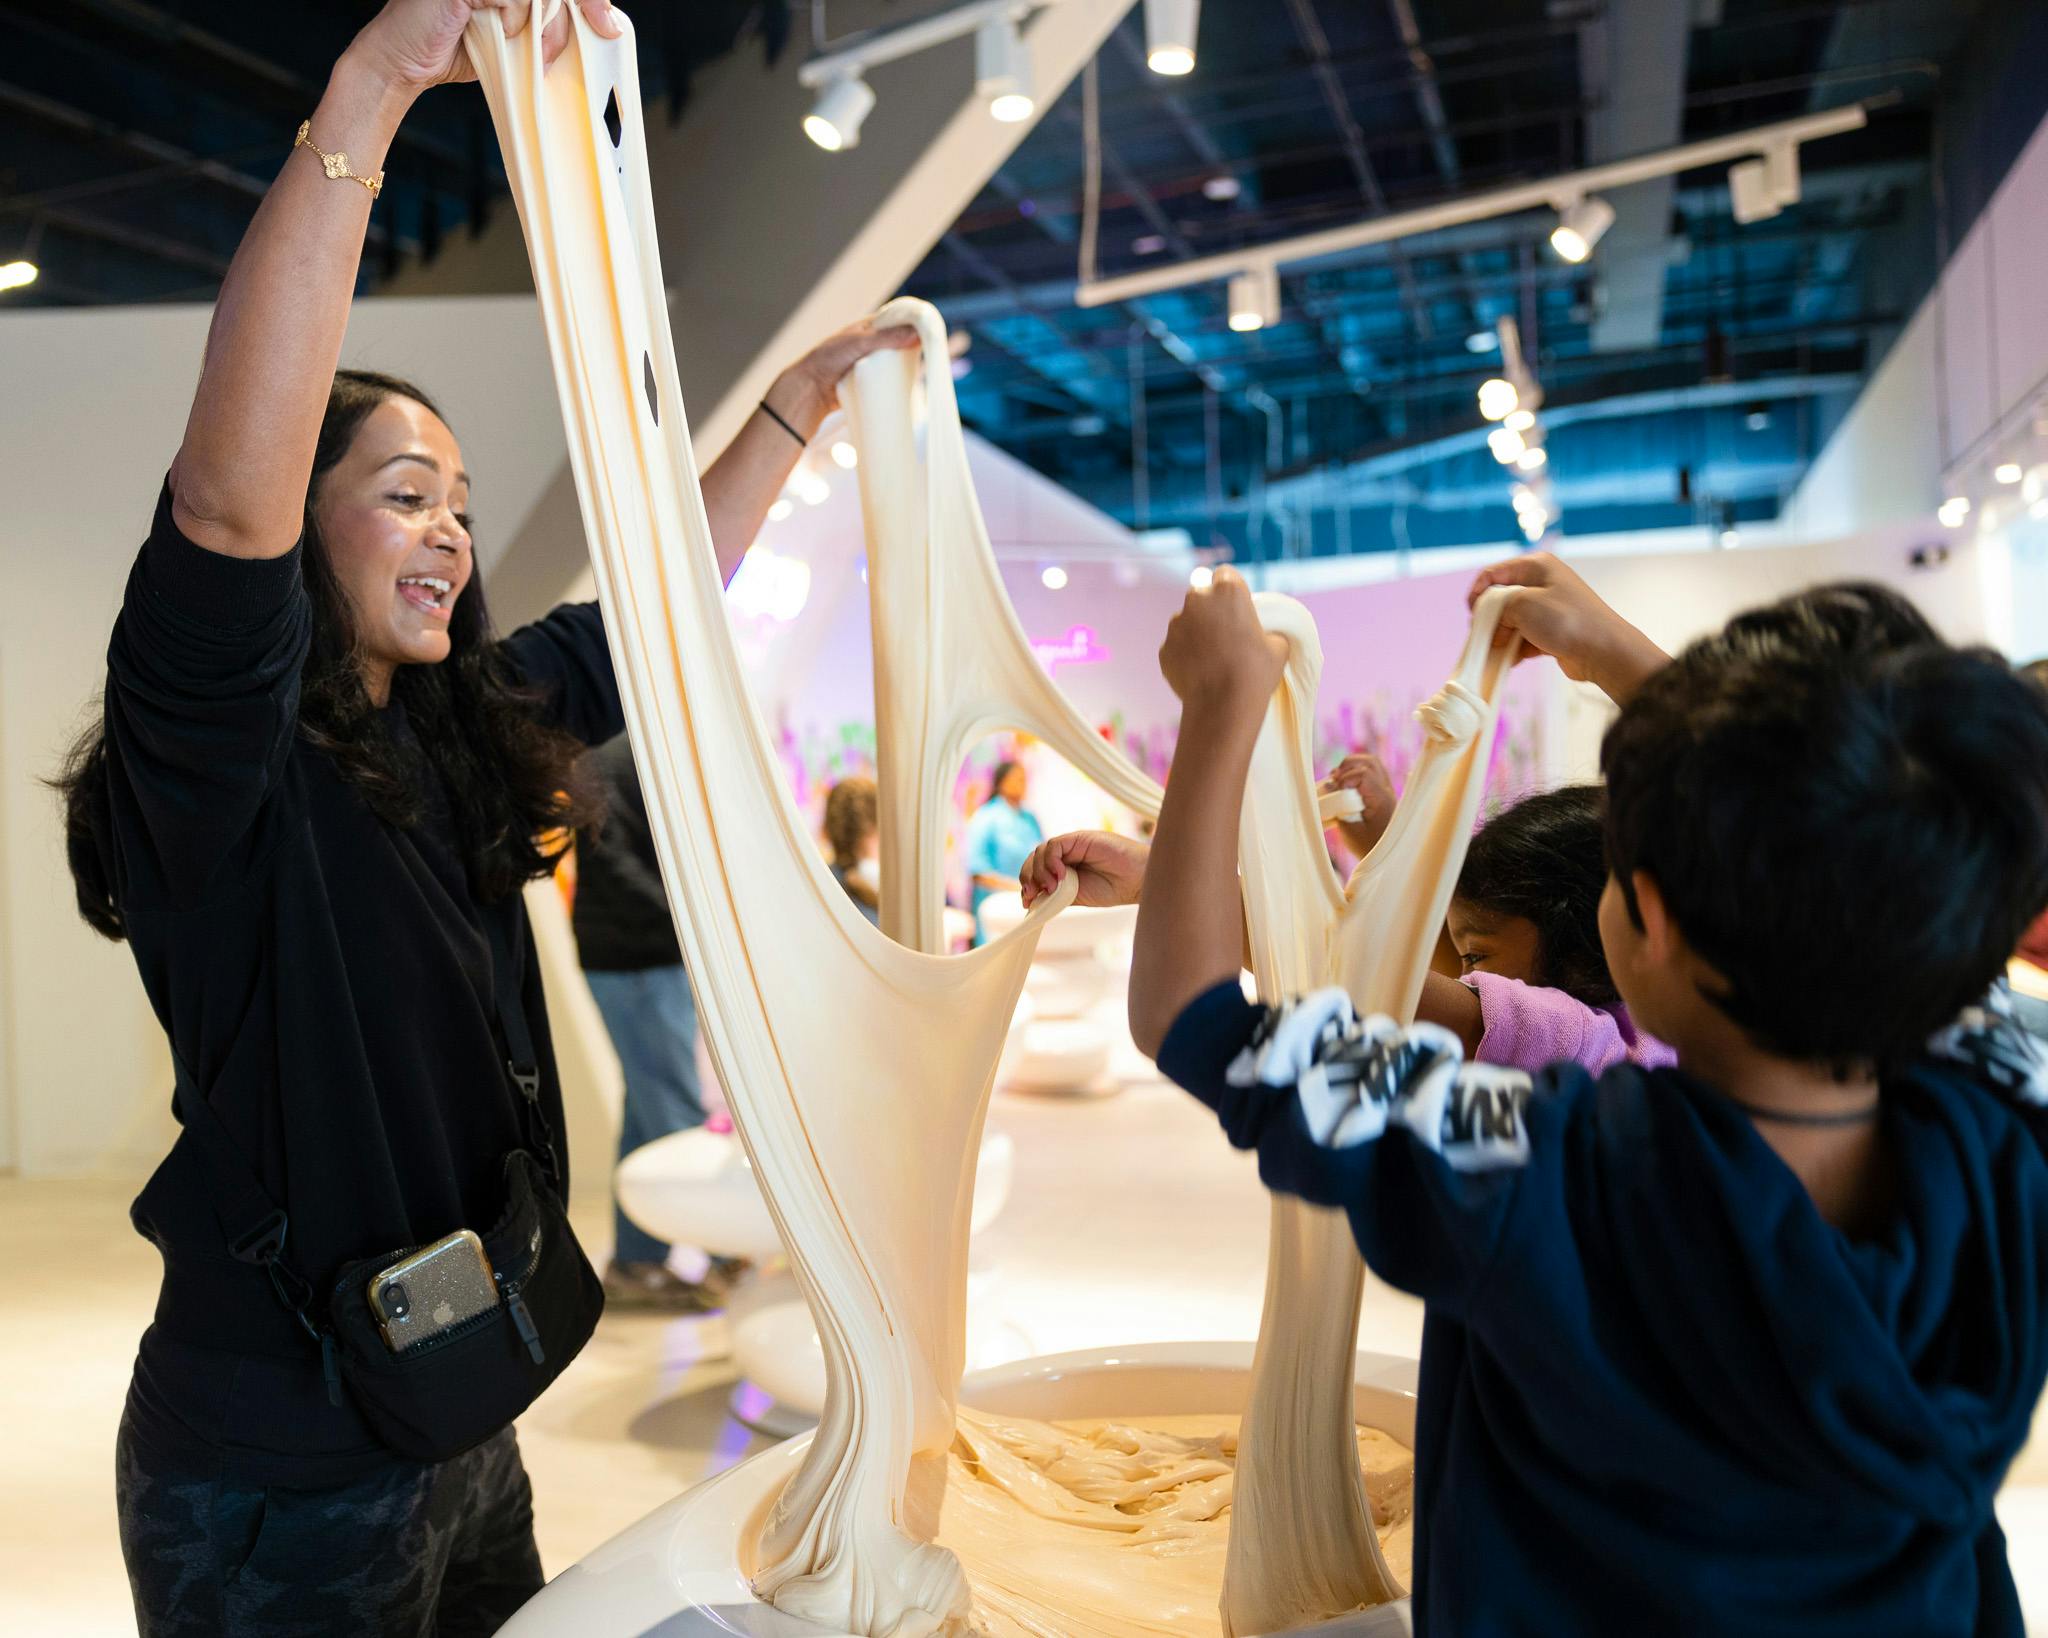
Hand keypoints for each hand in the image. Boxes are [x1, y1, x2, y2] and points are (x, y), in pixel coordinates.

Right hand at [349, 0, 621, 94]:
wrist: (401, 62)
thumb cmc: (449, 49)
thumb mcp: (508, 36)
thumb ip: (539, 23)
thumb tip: (588, 27)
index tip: (609, 23)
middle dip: (587, 2)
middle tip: (606, 28)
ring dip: (549, 23)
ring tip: (536, 50)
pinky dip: (516, 19)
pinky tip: (503, 35)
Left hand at [767, 317, 920, 435]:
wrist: (810, 390)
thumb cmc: (829, 359)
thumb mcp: (859, 343)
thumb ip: (887, 338)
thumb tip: (917, 334)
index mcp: (869, 326)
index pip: (898, 319)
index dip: (915, 322)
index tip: (932, 329)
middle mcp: (872, 341)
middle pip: (901, 340)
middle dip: (915, 345)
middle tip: (934, 352)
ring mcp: (872, 362)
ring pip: (898, 360)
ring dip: (909, 365)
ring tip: (927, 368)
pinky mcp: (871, 380)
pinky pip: (891, 378)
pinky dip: (900, 380)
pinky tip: (912, 384)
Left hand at [1020, 832, 1150, 908]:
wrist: (1138, 880)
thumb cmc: (1114, 889)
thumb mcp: (1077, 896)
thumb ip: (1056, 895)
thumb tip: (1031, 900)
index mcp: (1064, 869)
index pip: (1036, 870)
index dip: (1027, 884)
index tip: (1027, 902)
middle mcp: (1066, 855)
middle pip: (1034, 859)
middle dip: (1028, 877)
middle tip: (1032, 895)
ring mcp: (1072, 845)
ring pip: (1041, 852)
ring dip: (1039, 872)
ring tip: (1051, 888)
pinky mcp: (1079, 838)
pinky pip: (1054, 845)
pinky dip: (1051, 861)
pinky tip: (1060, 876)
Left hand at [1159, 567, 1288, 714]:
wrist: (1222, 706)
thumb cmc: (1256, 673)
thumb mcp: (1278, 646)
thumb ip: (1267, 630)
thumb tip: (1263, 634)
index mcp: (1228, 591)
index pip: (1225, 574)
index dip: (1230, 588)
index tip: (1236, 605)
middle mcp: (1197, 600)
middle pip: (1200, 593)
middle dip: (1209, 607)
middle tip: (1224, 631)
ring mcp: (1176, 624)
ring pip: (1185, 620)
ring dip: (1195, 631)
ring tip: (1212, 658)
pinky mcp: (1164, 648)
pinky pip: (1176, 646)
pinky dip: (1185, 654)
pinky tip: (1200, 672)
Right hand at [1321, 752, 1394, 856]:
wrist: (1385, 857)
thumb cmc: (1366, 846)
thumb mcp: (1348, 830)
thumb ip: (1338, 807)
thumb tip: (1329, 786)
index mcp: (1381, 799)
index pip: (1364, 773)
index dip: (1345, 778)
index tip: (1334, 789)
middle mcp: (1387, 791)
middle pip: (1369, 762)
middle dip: (1348, 766)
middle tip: (1334, 779)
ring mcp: (1386, 790)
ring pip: (1372, 764)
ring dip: (1353, 766)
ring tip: (1339, 778)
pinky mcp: (1382, 792)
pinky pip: (1372, 772)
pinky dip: (1357, 772)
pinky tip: (1347, 782)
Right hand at [1466, 551, 1666, 702]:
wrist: (1603, 651)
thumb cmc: (1566, 621)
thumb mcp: (1522, 604)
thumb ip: (1498, 608)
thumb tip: (1493, 624)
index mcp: (1536, 566)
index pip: (1493, 574)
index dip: (1477, 593)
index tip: (1472, 615)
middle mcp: (1542, 583)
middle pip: (1501, 599)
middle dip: (1490, 620)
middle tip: (1485, 636)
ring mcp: (1548, 608)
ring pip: (1511, 621)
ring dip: (1502, 637)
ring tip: (1498, 652)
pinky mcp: (1551, 631)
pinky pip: (1523, 638)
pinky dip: (1515, 649)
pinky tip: (1511, 661)